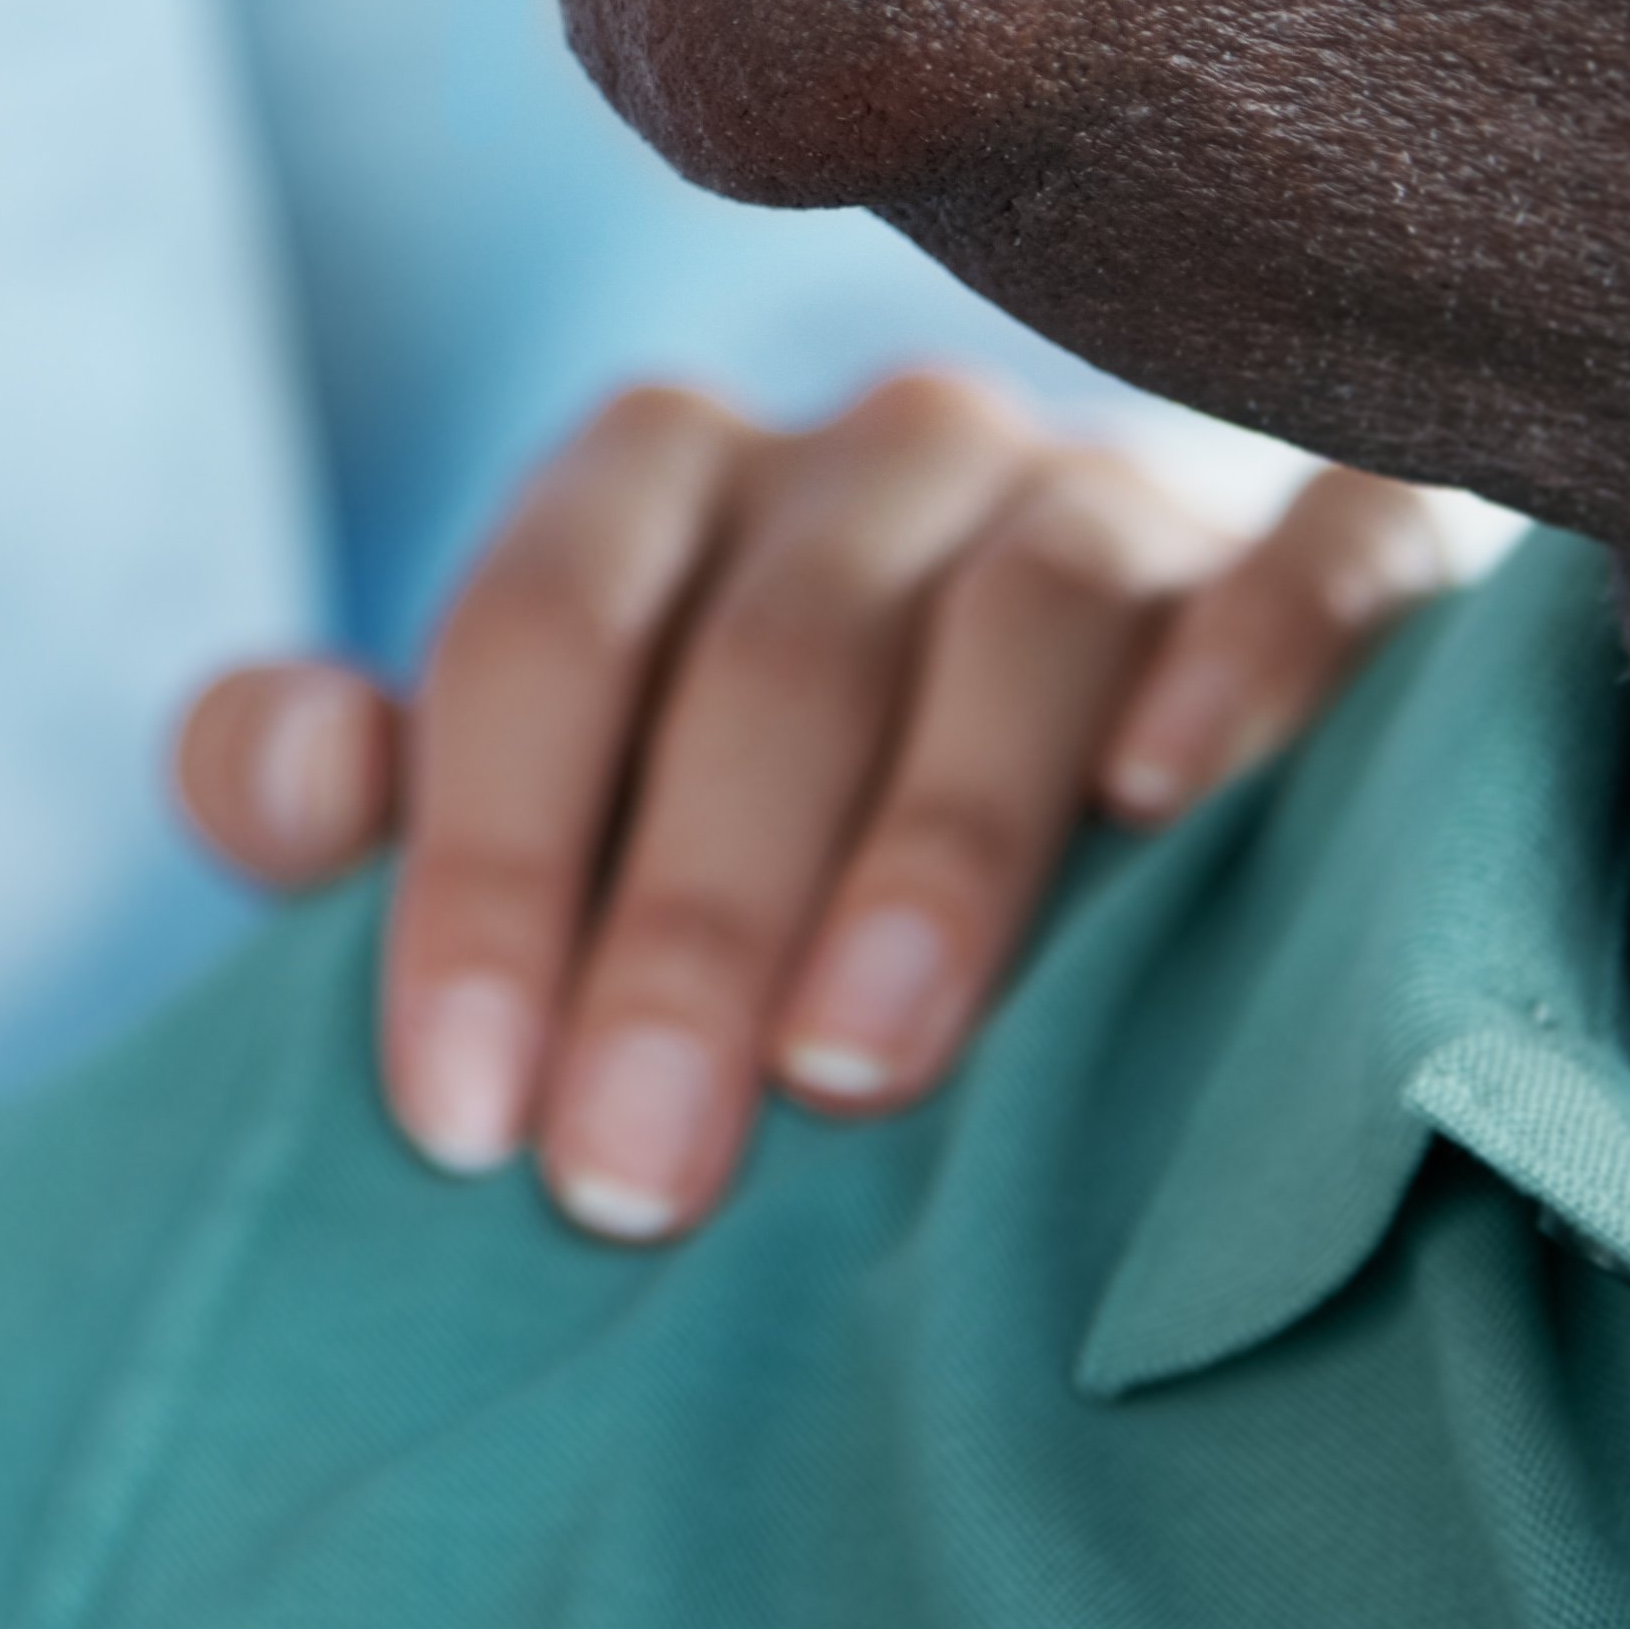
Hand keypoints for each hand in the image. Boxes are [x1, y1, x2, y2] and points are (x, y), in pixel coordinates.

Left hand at [168, 369, 1463, 1242]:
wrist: (1124, 760)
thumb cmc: (752, 831)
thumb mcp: (536, 812)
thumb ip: (347, 798)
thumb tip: (285, 759)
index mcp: (667, 480)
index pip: (538, 632)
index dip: (482, 869)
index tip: (464, 1122)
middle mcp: (891, 451)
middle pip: (771, 646)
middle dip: (688, 920)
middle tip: (635, 1178)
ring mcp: (1125, 480)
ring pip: (1027, 606)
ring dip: (940, 836)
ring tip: (868, 1064)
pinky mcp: (1344, 529)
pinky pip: (1320, 545)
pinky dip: (1255, 645)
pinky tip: (1188, 796)